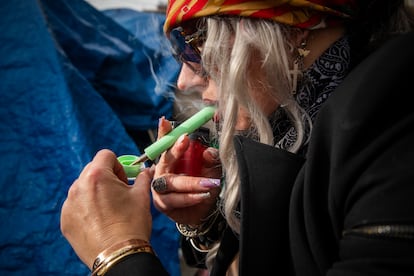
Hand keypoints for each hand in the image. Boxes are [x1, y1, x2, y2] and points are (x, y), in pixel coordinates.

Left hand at [60, 149, 153, 268]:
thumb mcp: (142, 196)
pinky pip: (76, 206)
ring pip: (83, 188)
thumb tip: (146, 170)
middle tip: (119, 194)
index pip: (106, 155)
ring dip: (95, 193)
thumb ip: (142, 177)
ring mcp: (69, 204)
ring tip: (110, 210)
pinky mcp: (66, 219)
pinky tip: (100, 222)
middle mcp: (78, 186)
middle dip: (106, 178)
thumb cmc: (131, 224)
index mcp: (97, 176)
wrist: (119, 255)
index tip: (124, 180)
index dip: (118, 165)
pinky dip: (86, 209)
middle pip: (93, 170)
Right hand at [151, 117, 221, 224]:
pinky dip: (190, 198)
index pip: (164, 143)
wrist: (203, 212)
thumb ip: (210, 159)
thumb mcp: (210, 169)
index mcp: (171, 160)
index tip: (165, 121)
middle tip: (187, 140)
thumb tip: (209, 152)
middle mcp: (162, 172)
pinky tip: (202, 196)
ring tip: (209, 183)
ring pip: (171, 183)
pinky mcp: (163, 205)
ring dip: (191, 182)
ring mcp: (160, 189)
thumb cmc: (203, 186)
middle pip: (165, 159)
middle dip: (175, 150)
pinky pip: (175, 200)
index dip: (163, 132)